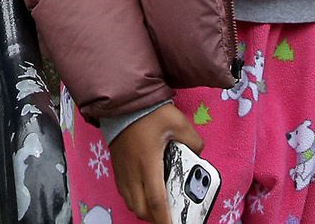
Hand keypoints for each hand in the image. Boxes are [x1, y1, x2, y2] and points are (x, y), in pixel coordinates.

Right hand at [110, 103, 203, 223]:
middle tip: (170, 215)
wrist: (122, 102)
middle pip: (141, 209)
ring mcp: (122, 171)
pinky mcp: (117, 167)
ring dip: (144, 210)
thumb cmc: (149, 112)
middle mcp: (132, 173)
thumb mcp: (178, 122)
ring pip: (131, 203)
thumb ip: (193, 141)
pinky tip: (145, 191)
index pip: (156, 202)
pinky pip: (124, 193)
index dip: (165, 220)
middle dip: (155, 218)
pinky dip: (135, 199)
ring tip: (159, 206)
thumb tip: (197, 153)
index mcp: (148, 164)